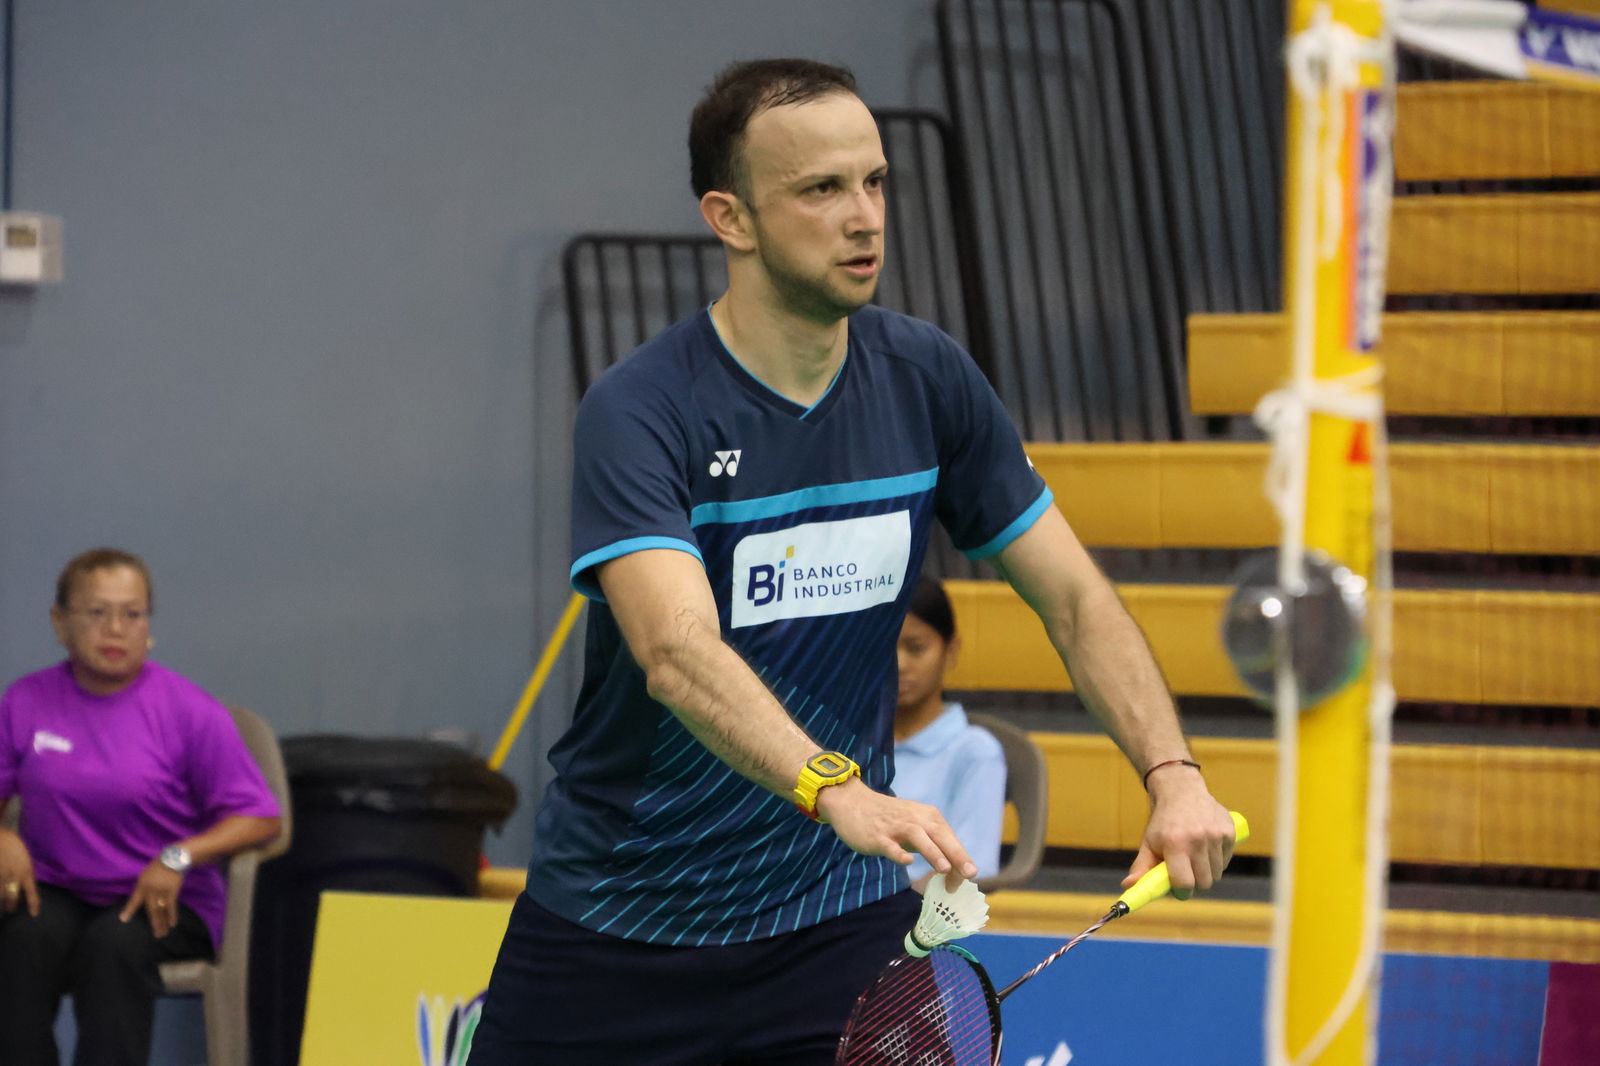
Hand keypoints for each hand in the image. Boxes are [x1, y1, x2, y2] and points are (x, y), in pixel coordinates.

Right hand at [0, 829, 39, 917]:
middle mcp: (14, 877)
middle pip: (12, 899)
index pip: (32, 893)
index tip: (34, 914)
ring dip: (2, 902)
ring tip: (3, 905)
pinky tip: (0, 892)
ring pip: (1, 897)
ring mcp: (1, 877)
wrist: (0, 838)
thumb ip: (25, 874)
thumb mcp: (26, 860)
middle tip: (11, 909)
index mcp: (26, 873)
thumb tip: (24, 887)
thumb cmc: (14, 846)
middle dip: (12, 906)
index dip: (33, 905)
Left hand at [120, 859, 185, 936]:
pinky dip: (172, 915)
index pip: (134, 900)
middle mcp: (150, 891)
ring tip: (162, 934)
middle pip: (151, 910)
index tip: (124, 919)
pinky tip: (172, 924)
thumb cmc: (160, 866)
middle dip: (153, 924)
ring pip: (161, 911)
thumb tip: (141, 899)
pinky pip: (172, 906)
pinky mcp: (172, 891)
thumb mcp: (146, 874)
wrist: (174, 858)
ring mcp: (162, 892)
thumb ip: (144, 886)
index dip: (129, 910)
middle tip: (155, 935)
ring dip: (162, 923)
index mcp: (142, 885)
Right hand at [816, 778, 977, 890]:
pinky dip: (898, 853)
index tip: (968, 878)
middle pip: (940, 836)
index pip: (950, 839)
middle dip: (957, 854)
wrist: (853, 803)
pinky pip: (889, 845)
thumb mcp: (916, 826)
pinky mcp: (877, 836)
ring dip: (932, 852)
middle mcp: (915, 819)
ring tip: (944, 868)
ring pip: (918, 837)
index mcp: (929, 817)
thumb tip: (956, 870)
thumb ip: (934, 844)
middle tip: (970, 873)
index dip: (961, 859)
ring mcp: (895, 827)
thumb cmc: (891, 819)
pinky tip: (907, 861)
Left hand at [1120, 770, 1235, 899]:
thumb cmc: (1163, 822)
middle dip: (1195, 883)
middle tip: (1186, 871)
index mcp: (1174, 844)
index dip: (1182, 891)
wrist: (1182, 791)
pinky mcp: (1229, 832)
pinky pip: (1226, 860)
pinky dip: (1217, 860)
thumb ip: (1141, 867)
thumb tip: (1127, 885)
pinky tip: (1207, 846)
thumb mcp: (1148, 842)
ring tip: (1195, 856)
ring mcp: (1215, 835)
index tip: (1178, 889)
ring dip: (1207, 871)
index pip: (1185, 883)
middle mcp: (1197, 839)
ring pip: (1217, 873)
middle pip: (1204, 883)